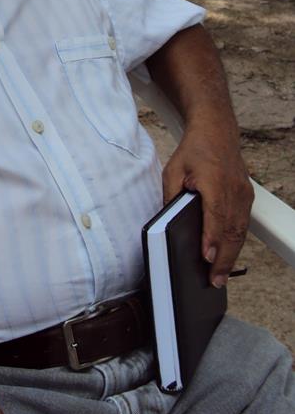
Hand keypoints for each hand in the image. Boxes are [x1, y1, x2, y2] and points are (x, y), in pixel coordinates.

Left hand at [162, 124, 252, 287]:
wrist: (217, 131)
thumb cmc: (193, 151)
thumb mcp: (173, 170)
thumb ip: (170, 195)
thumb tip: (167, 221)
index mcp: (214, 181)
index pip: (215, 214)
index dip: (211, 238)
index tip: (207, 258)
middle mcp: (233, 190)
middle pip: (231, 230)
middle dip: (223, 259)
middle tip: (215, 281)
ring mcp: (243, 194)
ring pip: (240, 231)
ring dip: (232, 255)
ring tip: (220, 277)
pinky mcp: (246, 196)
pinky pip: (243, 224)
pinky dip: (236, 242)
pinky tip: (227, 256)